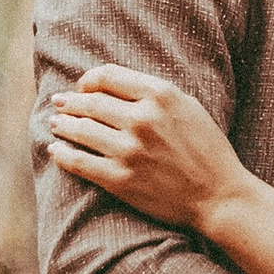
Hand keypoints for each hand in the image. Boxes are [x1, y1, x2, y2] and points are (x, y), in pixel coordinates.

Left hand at [45, 65, 256, 233]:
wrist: (219, 196)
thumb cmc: (207, 150)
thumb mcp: (188, 107)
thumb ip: (153, 93)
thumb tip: (114, 86)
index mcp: (161, 95)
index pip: (108, 76)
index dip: (88, 80)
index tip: (82, 87)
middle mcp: (142, 119)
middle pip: (90, 102)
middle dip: (70, 102)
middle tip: (59, 103)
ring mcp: (129, 151)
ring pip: (80, 130)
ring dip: (62, 125)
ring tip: (54, 123)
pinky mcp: (120, 179)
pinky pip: (79, 162)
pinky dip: (62, 154)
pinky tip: (54, 149)